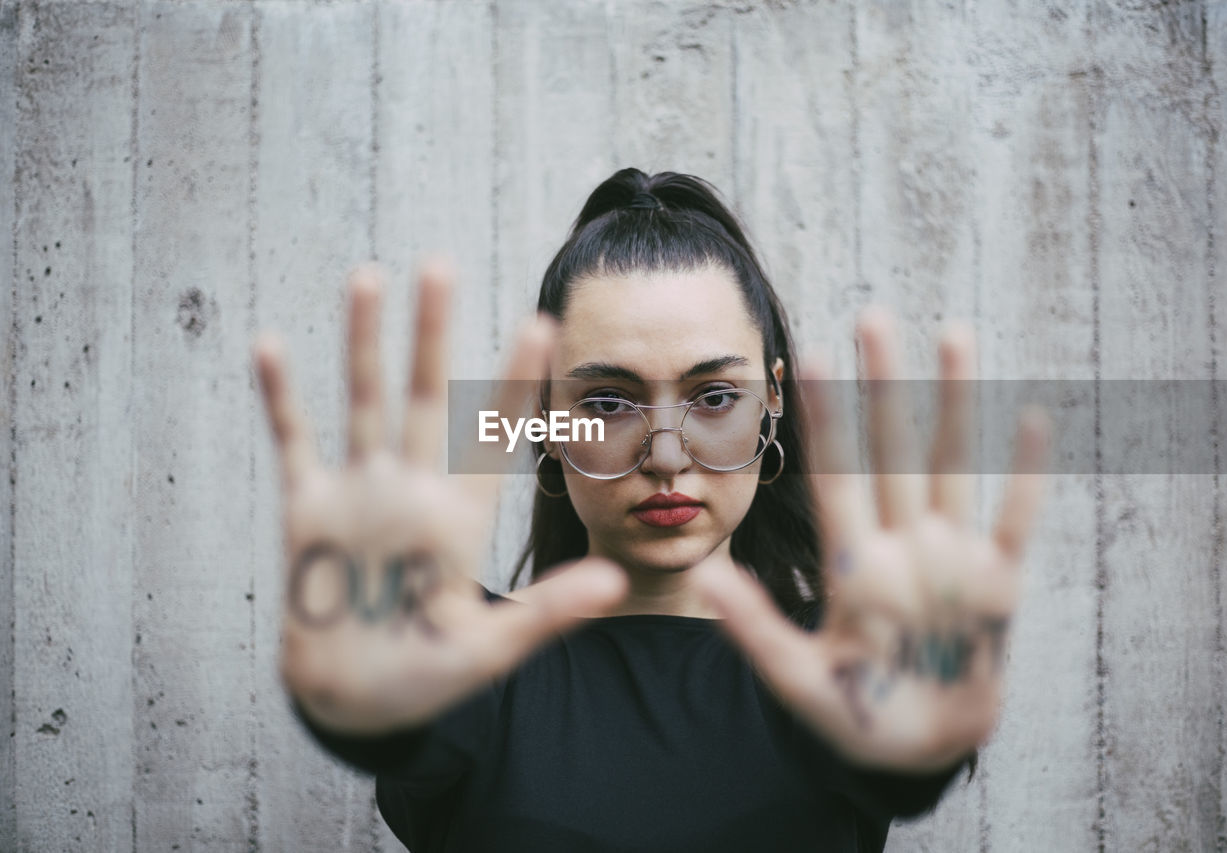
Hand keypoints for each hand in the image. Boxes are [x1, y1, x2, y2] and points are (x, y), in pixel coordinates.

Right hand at [254, 260, 626, 734]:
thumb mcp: (491, 650)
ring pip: (364, 402)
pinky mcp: (309, 512)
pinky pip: (294, 444)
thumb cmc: (428, 678)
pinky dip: (280, 398)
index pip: (492, 436)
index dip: (514, 381)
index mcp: (460, 517)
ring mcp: (360, 495)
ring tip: (368, 277)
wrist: (356, 701)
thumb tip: (616, 583)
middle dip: (432, 334)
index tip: (542, 322)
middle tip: (440, 265)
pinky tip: (269, 345)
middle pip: (425, 398)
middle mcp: (412, 490)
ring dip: (363, 342)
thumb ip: (549, 612)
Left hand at [690, 307, 1049, 771]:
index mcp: (851, 563)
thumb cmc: (852, 715)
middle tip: (872, 315)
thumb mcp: (799, 677)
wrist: (914, 752)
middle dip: (883, 386)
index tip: (805, 358)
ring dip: (954, 404)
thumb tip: (702, 576)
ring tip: (954, 334)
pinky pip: (1015, 520)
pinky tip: (1033, 417)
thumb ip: (756, 628)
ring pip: (951, 465)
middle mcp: (901, 545)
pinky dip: (1024, 475)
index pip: (834, 476)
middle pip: (891, 452)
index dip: (824, 419)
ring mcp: (950, 558)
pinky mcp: (997, 584)